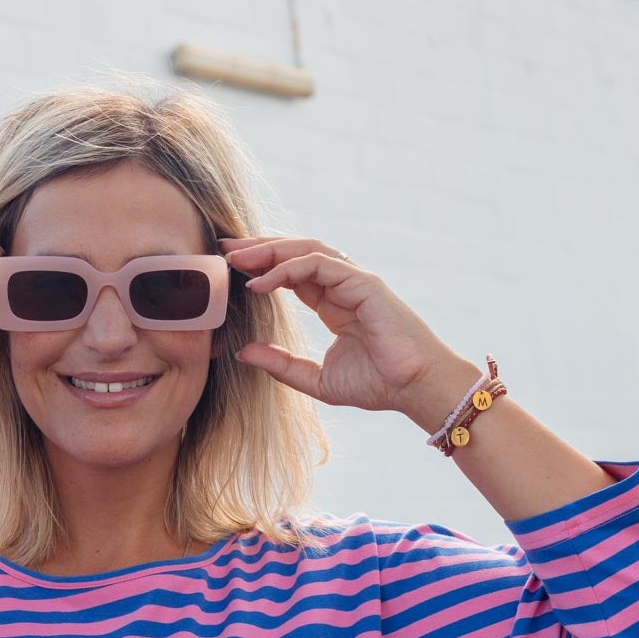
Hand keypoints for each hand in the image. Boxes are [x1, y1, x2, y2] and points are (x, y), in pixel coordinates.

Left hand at [219, 234, 475, 418]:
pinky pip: (319, 265)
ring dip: (270, 251)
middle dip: (259, 249)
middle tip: (224, 249)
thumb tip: (242, 352)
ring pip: (306, 251)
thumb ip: (281, 365)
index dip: (262, 267)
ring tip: (237, 259)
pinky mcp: (363, 283)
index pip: (293, 273)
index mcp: (334, 303)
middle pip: (295, 254)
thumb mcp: (317, 380)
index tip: (230, 268)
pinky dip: (287, 269)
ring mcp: (354, 280)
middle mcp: (343, 285)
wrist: (414, 388)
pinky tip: (261, 282)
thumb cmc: (378, 385)